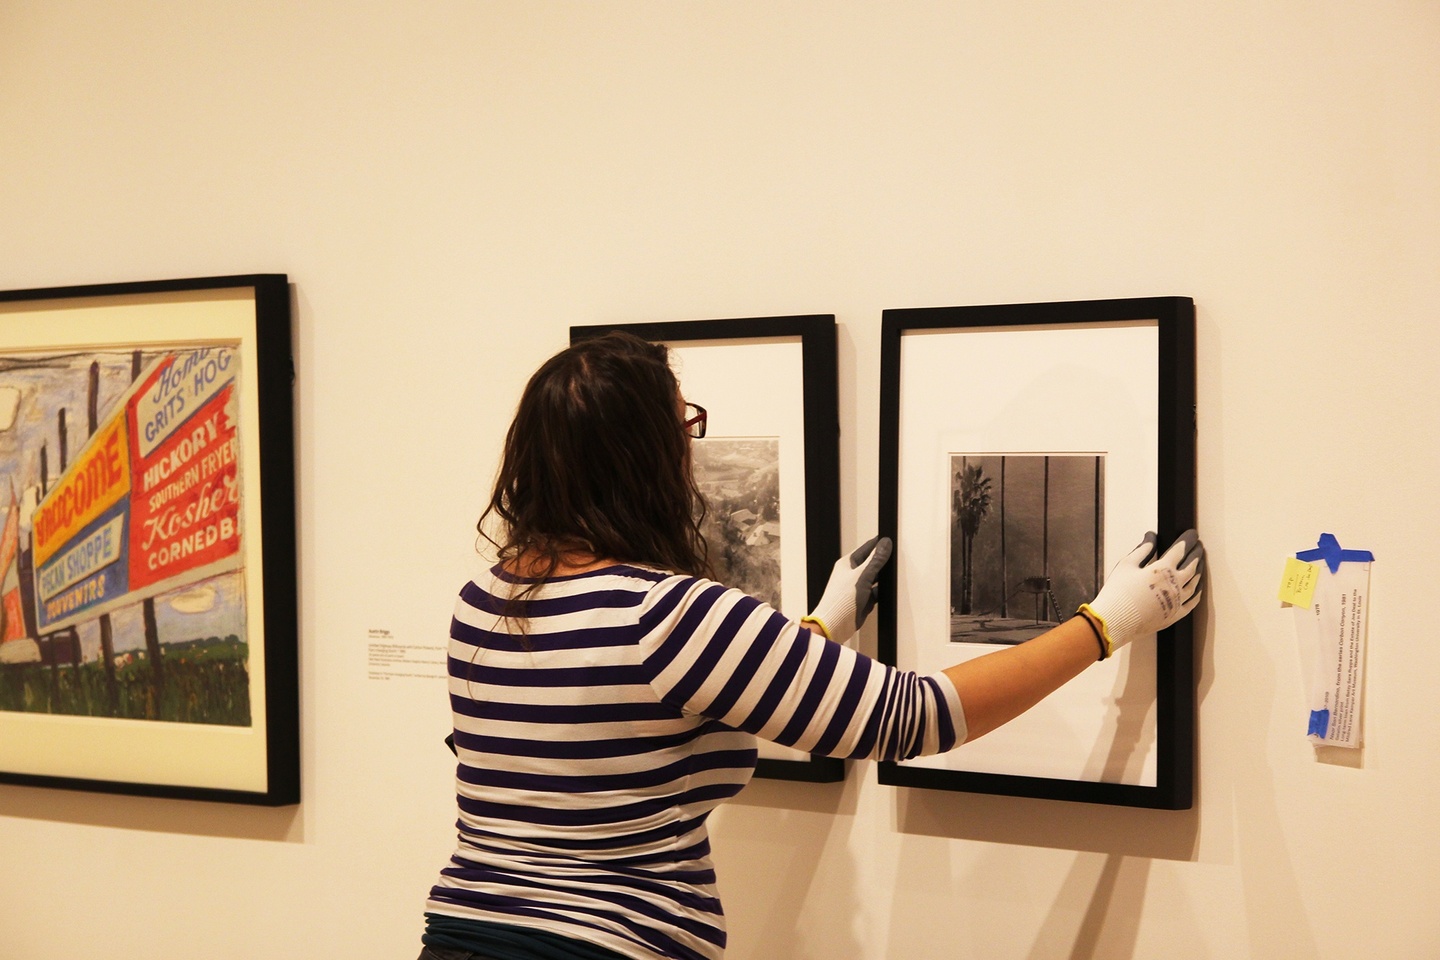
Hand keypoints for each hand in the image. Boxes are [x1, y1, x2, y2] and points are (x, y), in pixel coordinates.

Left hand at [802, 536, 892, 642]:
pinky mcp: (863, 600)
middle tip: (897, 556)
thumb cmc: (841, 599)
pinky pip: (876, 592)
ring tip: (895, 572)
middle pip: (872, 563)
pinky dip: (882, 591)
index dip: (879, 544)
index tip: (891, 540)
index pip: (867, 548)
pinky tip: (889, 590)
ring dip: (884, 577)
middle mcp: (852, 574)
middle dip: (883, 561)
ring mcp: (857, 587)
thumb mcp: (862, 576)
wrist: (835, 624)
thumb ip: (876, 560)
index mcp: (847, 563)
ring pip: (875, 578)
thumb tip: (885, 543)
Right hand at [1079, 530, 1203, 657]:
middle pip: (1191, 566)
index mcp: (1162, 569)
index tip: (1191, 535)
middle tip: (1199, 547)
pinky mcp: (1174, 615)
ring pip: (1194, 584)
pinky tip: (1197, 591)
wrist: (1114, 620)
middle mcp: (1174, 584)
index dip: (1187, 540)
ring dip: (1198, 572)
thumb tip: (1151, 538)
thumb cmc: (1118, 592)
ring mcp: (1176, 601)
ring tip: (1200, 566)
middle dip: (1196, 554)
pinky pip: (1191, 604)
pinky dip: (1196, 595)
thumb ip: (1142, 550)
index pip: (1179, 550)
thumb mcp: (1126, 565)